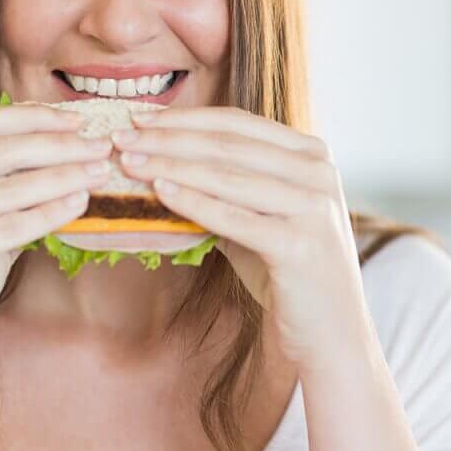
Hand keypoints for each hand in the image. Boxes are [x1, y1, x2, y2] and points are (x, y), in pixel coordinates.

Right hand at [0, 101, 113, 390]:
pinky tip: (81, 203)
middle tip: (101, 144)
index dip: (33, 117)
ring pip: (7, 187)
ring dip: (63, 175)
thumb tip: (68, 147)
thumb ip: (5, 186)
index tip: (78, 120)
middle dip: (57, 144)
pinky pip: (10, 227)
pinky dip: (50, 211)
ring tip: (101, 172)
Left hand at [112, 107, 367, 368]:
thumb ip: (223, 189)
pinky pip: (233, 217)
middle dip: (168, 137)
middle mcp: (319, 172)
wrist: (330, 333)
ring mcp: (313, 206)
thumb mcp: (258, 218)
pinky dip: (192, 201)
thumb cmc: (287, 273)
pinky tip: (159, 192)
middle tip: (120, 136)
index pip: (238, 122)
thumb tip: (157, 163)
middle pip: (228, 143)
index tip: (138, 117)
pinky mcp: (300, 244)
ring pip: (227, 175)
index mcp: (312, 154)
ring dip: (171, 165)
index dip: (184, 117)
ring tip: (129, 161)